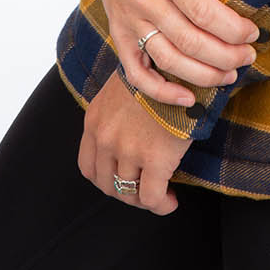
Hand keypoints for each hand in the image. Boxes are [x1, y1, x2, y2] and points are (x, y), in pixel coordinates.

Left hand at [79, 66, 191, 214]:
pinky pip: (152, 197)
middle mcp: (105, 137)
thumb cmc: (159, 72)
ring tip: (161, 196)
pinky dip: (161, 205)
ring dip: (145, 200)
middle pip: (106, 183)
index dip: (105, 179)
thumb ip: (117, 114)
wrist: (181, 63)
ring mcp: (128, 149)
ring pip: (129, 193)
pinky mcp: (155, 158)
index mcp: (94, 120)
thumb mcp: (124, 88)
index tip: (123, 179)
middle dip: (126, 192)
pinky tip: (170, 201)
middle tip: (144, 190)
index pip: (88, 166)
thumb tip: (129, 134)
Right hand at [83, 0, 260, 110]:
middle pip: (190, 42)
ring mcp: (129, 19)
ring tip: (230, 76)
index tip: (253, 33)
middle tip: (248, 57)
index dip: (232, 29)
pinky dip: (161, 92)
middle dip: (225, 57)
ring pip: (168, 61)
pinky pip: (136, 73)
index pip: (203, 11)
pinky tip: (187, 99)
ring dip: (203, 76)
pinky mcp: (119, 33)